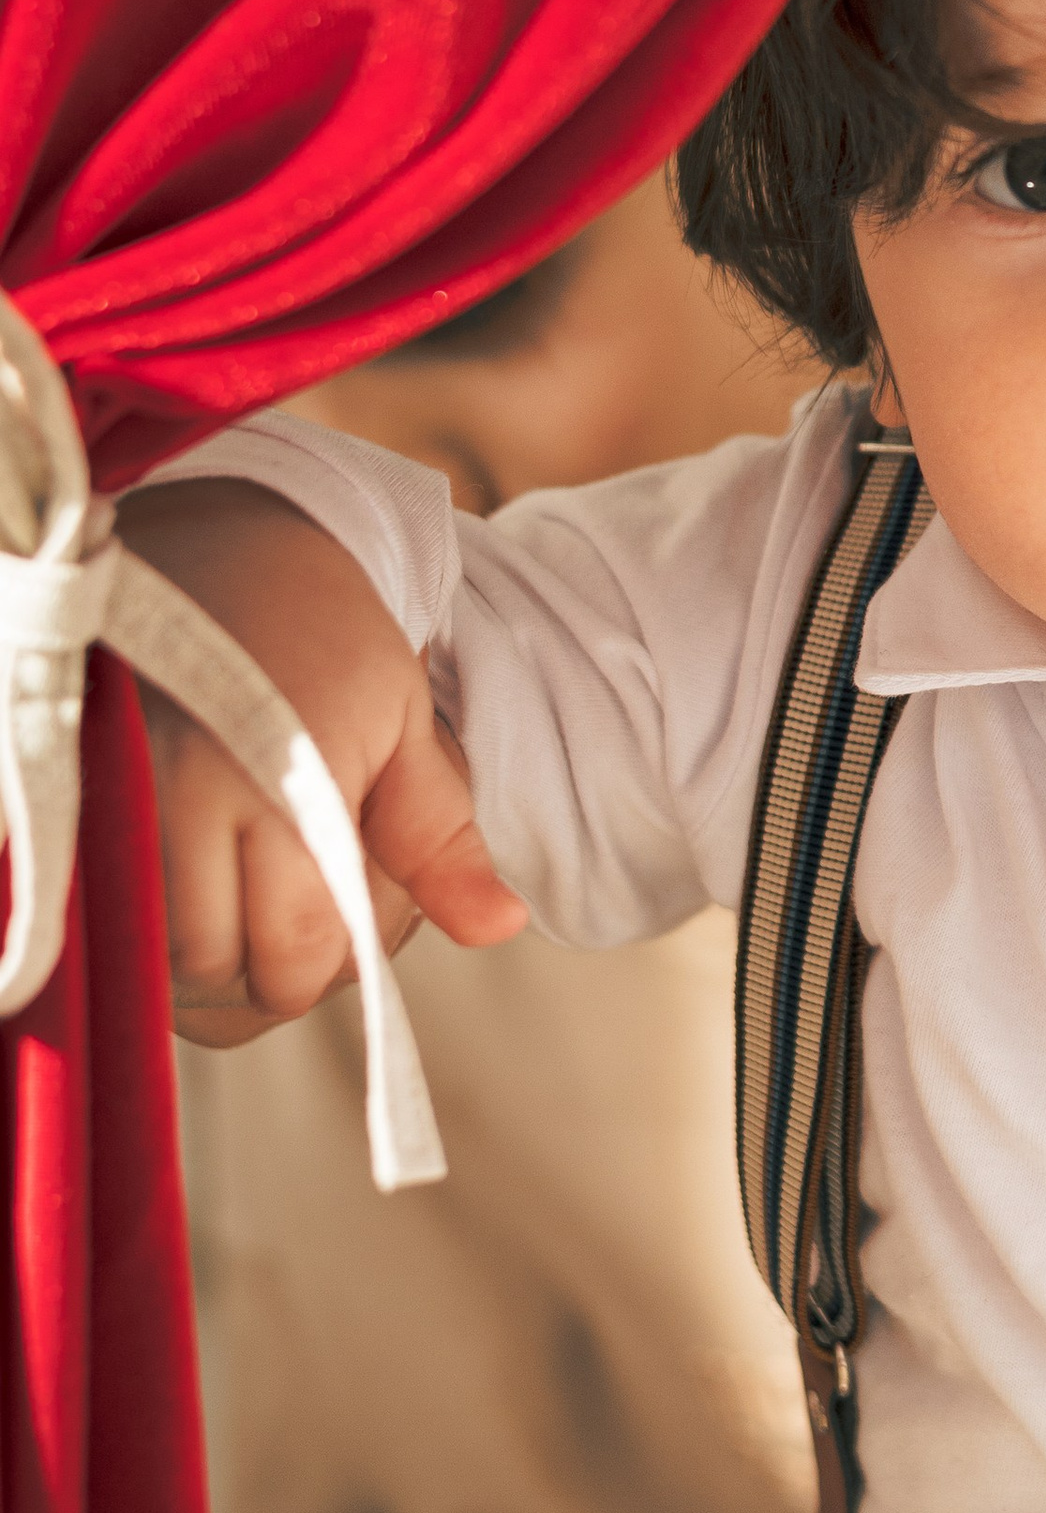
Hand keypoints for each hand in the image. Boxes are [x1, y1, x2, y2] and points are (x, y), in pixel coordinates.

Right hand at [120, 481, 524, 1039]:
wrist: (220, 539)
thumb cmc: (323, 630)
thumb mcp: (401, 720)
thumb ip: (440, 838)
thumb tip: (501, 929)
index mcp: (277, 785)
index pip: (298, 957)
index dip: (333, 956)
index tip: (349, 899)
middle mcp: (177, 804)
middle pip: (224, 974)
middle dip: (272, 958)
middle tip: (301, 885)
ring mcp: (113, 807)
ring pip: (162, 961)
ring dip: (212, 949)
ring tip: (251, 874)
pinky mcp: (77, 801)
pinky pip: (117, 927)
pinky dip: (159, 932)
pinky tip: (197, 879)